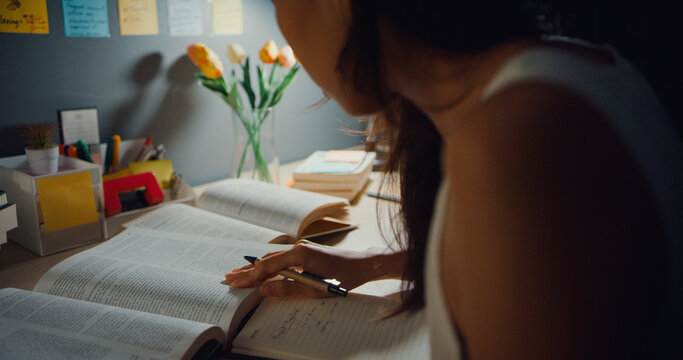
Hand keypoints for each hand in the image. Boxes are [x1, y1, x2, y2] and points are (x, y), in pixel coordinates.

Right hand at [225, 240, 404, 296]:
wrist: (363, 264)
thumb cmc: (344, 277)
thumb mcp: (315, 289)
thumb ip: (288, 290)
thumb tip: (264, 290)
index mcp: (299, 254)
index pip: (268, 266)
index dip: (250, 277)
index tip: (235, 284)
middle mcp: (298, 248)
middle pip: (266, 260)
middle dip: (247, 271)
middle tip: (228, 278)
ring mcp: (302, 249)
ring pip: (272, 258)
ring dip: (256, 267)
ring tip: (239, 274)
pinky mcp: (306, 253)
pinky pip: (281, 258)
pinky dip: (268, 265)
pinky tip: (261, 269)